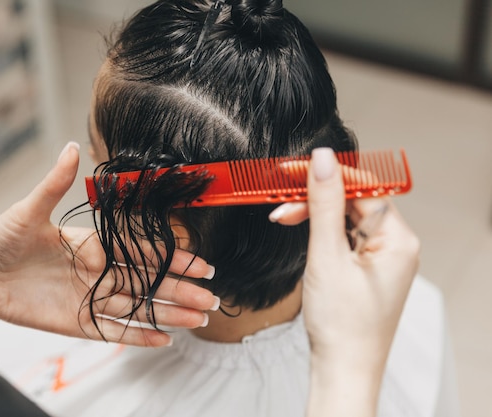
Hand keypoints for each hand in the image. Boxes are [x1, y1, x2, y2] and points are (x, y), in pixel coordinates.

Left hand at [0, 142, 217, 346]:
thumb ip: (56, 183)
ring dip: (168, 314)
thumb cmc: (1, 237)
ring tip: (199, 319)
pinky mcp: (74, 323)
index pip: (143, 253)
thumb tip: (72, 146)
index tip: (201, 264)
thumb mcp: (29, 209)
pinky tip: (164, 338)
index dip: (173, 259)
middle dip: (181, 290)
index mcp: (94, 245)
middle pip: (148, 284)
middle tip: (211, 298)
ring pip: (138, 308)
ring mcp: (88, 299)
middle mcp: (97, 272)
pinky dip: (137, 335)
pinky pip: (112, 331)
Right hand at [269, 148, 419, 414]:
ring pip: (345, 219)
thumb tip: (323, 160)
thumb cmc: (342, 324)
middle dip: (314, 200)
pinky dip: (320, 232)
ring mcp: (381, 258)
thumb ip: (325, 204)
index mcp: (398, 240)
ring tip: (282, 219)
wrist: (342, 369)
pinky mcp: (366, 269)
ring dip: (313, 215)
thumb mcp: (327, 256)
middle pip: (353, 202)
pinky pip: (344, 237)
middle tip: (279, 205)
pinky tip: (301, 233)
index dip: (327, 175)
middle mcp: (395, 246)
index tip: (293, 168)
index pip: (364, 188)